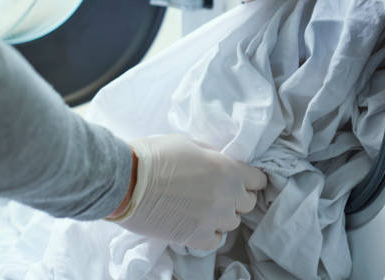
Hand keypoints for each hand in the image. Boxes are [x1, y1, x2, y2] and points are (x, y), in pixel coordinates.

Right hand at [107, 134, 266, 250]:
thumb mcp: (189, 143)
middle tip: (219, 190)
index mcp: (228, 170)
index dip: (250, 178)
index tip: (241, 178)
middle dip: (237, 196)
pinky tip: (198, 221)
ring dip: (223, 214)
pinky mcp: (195, 238)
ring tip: (205, 206)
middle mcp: (226, 197)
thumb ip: (211, 155)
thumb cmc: (155, 155)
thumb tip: (219, 161)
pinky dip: (210, 232)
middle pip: (247, 203)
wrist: (126, 180)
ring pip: (233, 222)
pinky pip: (216, 240)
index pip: (258, 180)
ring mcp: (212, 220)